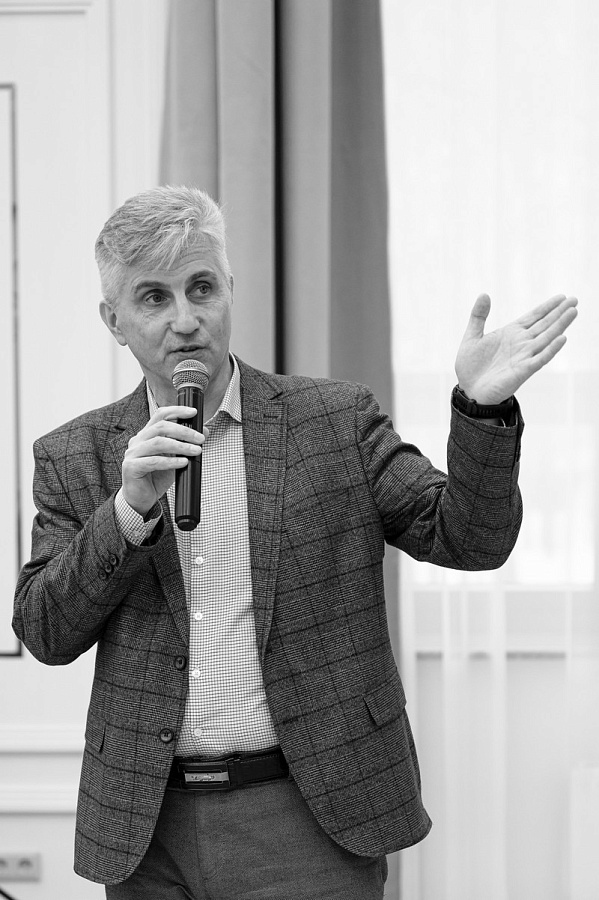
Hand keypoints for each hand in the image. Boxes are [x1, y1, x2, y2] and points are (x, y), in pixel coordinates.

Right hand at [121, 407, 204, 515]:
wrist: (142, 499)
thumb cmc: (157, 477)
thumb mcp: (175, 458)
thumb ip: (186, 444)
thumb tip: (205, 432)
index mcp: (147, 434)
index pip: (160, 415)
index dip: (177, 411)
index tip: (194, 413)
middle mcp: (138, 440)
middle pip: (161, 427)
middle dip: (184, 431)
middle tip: (200, 438)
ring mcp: (132, 453)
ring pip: (158, 442)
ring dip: (180, 446)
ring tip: (196, 451)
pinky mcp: (131, 467)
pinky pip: (153, 461)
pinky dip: (171, 461)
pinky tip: (183, 463)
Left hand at [455, 293, 577, 403]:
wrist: (469, 391)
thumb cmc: (471, 366)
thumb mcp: (472, 336)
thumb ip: (478, 316)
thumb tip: (484, 294)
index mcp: (511, 334)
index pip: (534, 317)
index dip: (547, 307)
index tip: (561, 296)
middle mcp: (521, 344)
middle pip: (544, 325)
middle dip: (559, 312)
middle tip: (574, 299)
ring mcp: (523, 357)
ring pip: (546, 339)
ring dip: (560, 326)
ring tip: (572, 312)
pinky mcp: (522, 371)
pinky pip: (540, 359)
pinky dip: (551, 349)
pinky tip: (561, 338)